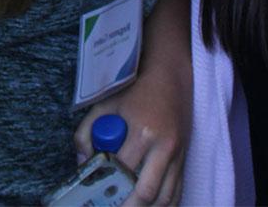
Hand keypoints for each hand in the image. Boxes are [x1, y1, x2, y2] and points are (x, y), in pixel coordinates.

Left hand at [74, 0, 190, 206]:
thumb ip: (87, 131)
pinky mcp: (185, 158)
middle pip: (146, 192)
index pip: (122, 169)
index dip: (107, 185)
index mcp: (143, 130)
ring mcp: (178, 154)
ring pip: (165, 198)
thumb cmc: (135, 88)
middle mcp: (164, 146)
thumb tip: (81, 161)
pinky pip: (177, 192)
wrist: (171, 74)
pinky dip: (164, 205)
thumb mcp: (106, 103)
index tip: (94, 194)